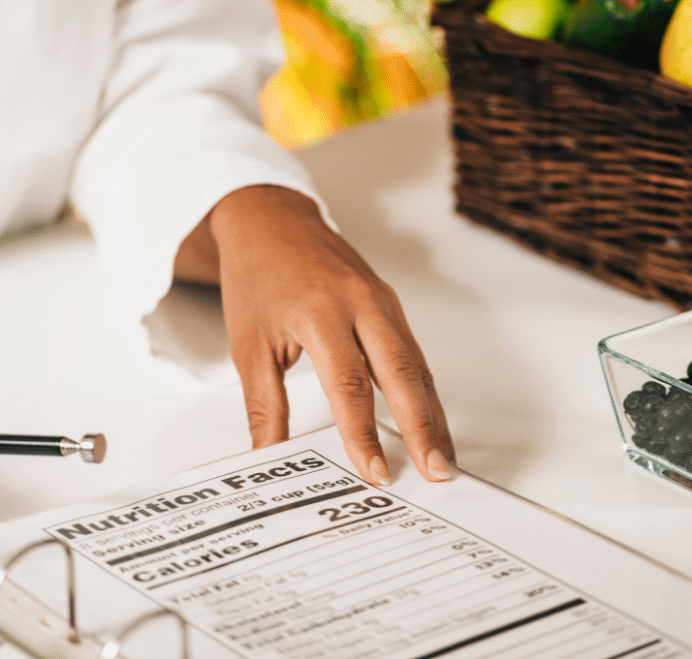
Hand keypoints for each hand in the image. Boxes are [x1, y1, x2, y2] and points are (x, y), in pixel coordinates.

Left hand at [175, 186, 454, 485]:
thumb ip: (264, 406)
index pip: (349, 384)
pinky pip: (412, 351)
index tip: (375, 472)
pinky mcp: (388, 302)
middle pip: (401, 373)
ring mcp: (380, 299)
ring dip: (432, 414)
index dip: (363, 433)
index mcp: (321, 311)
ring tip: (443, 457)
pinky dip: (424, 390)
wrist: (269, 219)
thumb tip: (269, 456)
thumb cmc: (256, 277)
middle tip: (436, 472)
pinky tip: (430, 419)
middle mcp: (360, 302)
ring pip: (416, 364)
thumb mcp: (248, 345)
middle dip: (422, 428)